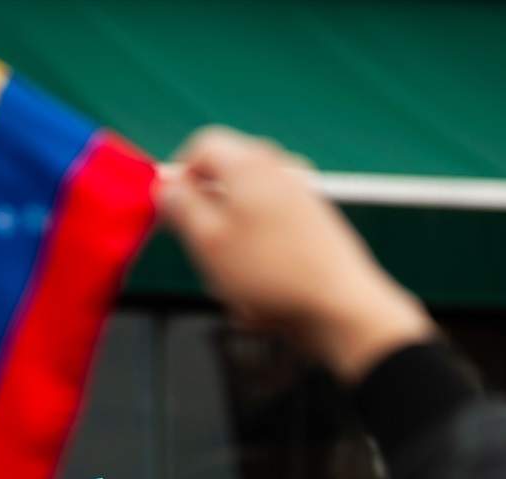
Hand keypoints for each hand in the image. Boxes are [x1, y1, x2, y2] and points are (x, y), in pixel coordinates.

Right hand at [157, 126, 434, 381]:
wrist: (339, 306)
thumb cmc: (271, 273)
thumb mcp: (207, 240)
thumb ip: (180, 206)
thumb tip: (166, 187)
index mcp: (249, 162)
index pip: (201, 145)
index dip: (179, 175)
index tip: (171, 211)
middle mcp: (279, 167)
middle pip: (225, 175)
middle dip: (205, 211)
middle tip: (200, 250)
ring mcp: (300, 192)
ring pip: (246, 205)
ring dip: (230, 239)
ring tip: (232, 277)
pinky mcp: (314, 221)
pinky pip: (269, 228)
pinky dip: (257, 252)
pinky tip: (261, 286)